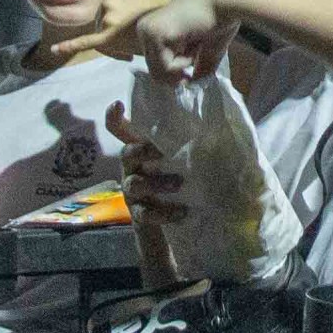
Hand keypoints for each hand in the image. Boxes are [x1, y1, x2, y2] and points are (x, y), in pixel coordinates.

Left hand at [46, 0, 169, 63]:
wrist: (166, 34)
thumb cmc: (162, 10)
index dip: (124, 3)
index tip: (138, 8)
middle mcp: (108, 3)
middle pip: (105, 10)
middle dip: (117, 16)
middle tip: (137, 22)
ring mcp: (105, 21)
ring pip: (101, 24)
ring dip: (112, 29)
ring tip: (132, 33)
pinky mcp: (104, 39)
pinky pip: (84, 42)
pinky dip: (69, 47)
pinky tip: (55, 50)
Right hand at [105, 101, 184, 223]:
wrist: (173, 228)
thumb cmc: (181, 187)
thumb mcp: (185, 163)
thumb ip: (191, 145)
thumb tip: (218, 120)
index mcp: (142, 153)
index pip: (121, 132)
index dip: (114, 118)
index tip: (118, 104)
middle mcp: (133, 170)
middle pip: (126, 154)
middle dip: (141, 151)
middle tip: (161, 152)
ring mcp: (133, 194)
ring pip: (134, 184)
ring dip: (156, 183)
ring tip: (178, 184)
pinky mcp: (139, 216)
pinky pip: (144, 214)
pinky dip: (163, 213)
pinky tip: (182, 212)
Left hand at [136, 0, 236, 82]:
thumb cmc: (218, 18)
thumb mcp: (204, 48)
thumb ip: (196, 67)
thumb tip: (191, 86)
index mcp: (151, 29)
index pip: (155, 66)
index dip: (177, 69)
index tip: (195, 54)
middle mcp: (144, 29)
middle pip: (155, 71)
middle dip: (180, 69)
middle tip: (198, 48)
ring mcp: (148, 31)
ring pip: (159, 72)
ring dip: (183, 65)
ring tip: (195, 44)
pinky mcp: (156, 35)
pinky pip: (167, 67)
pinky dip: (185, 62)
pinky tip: (194, 43)